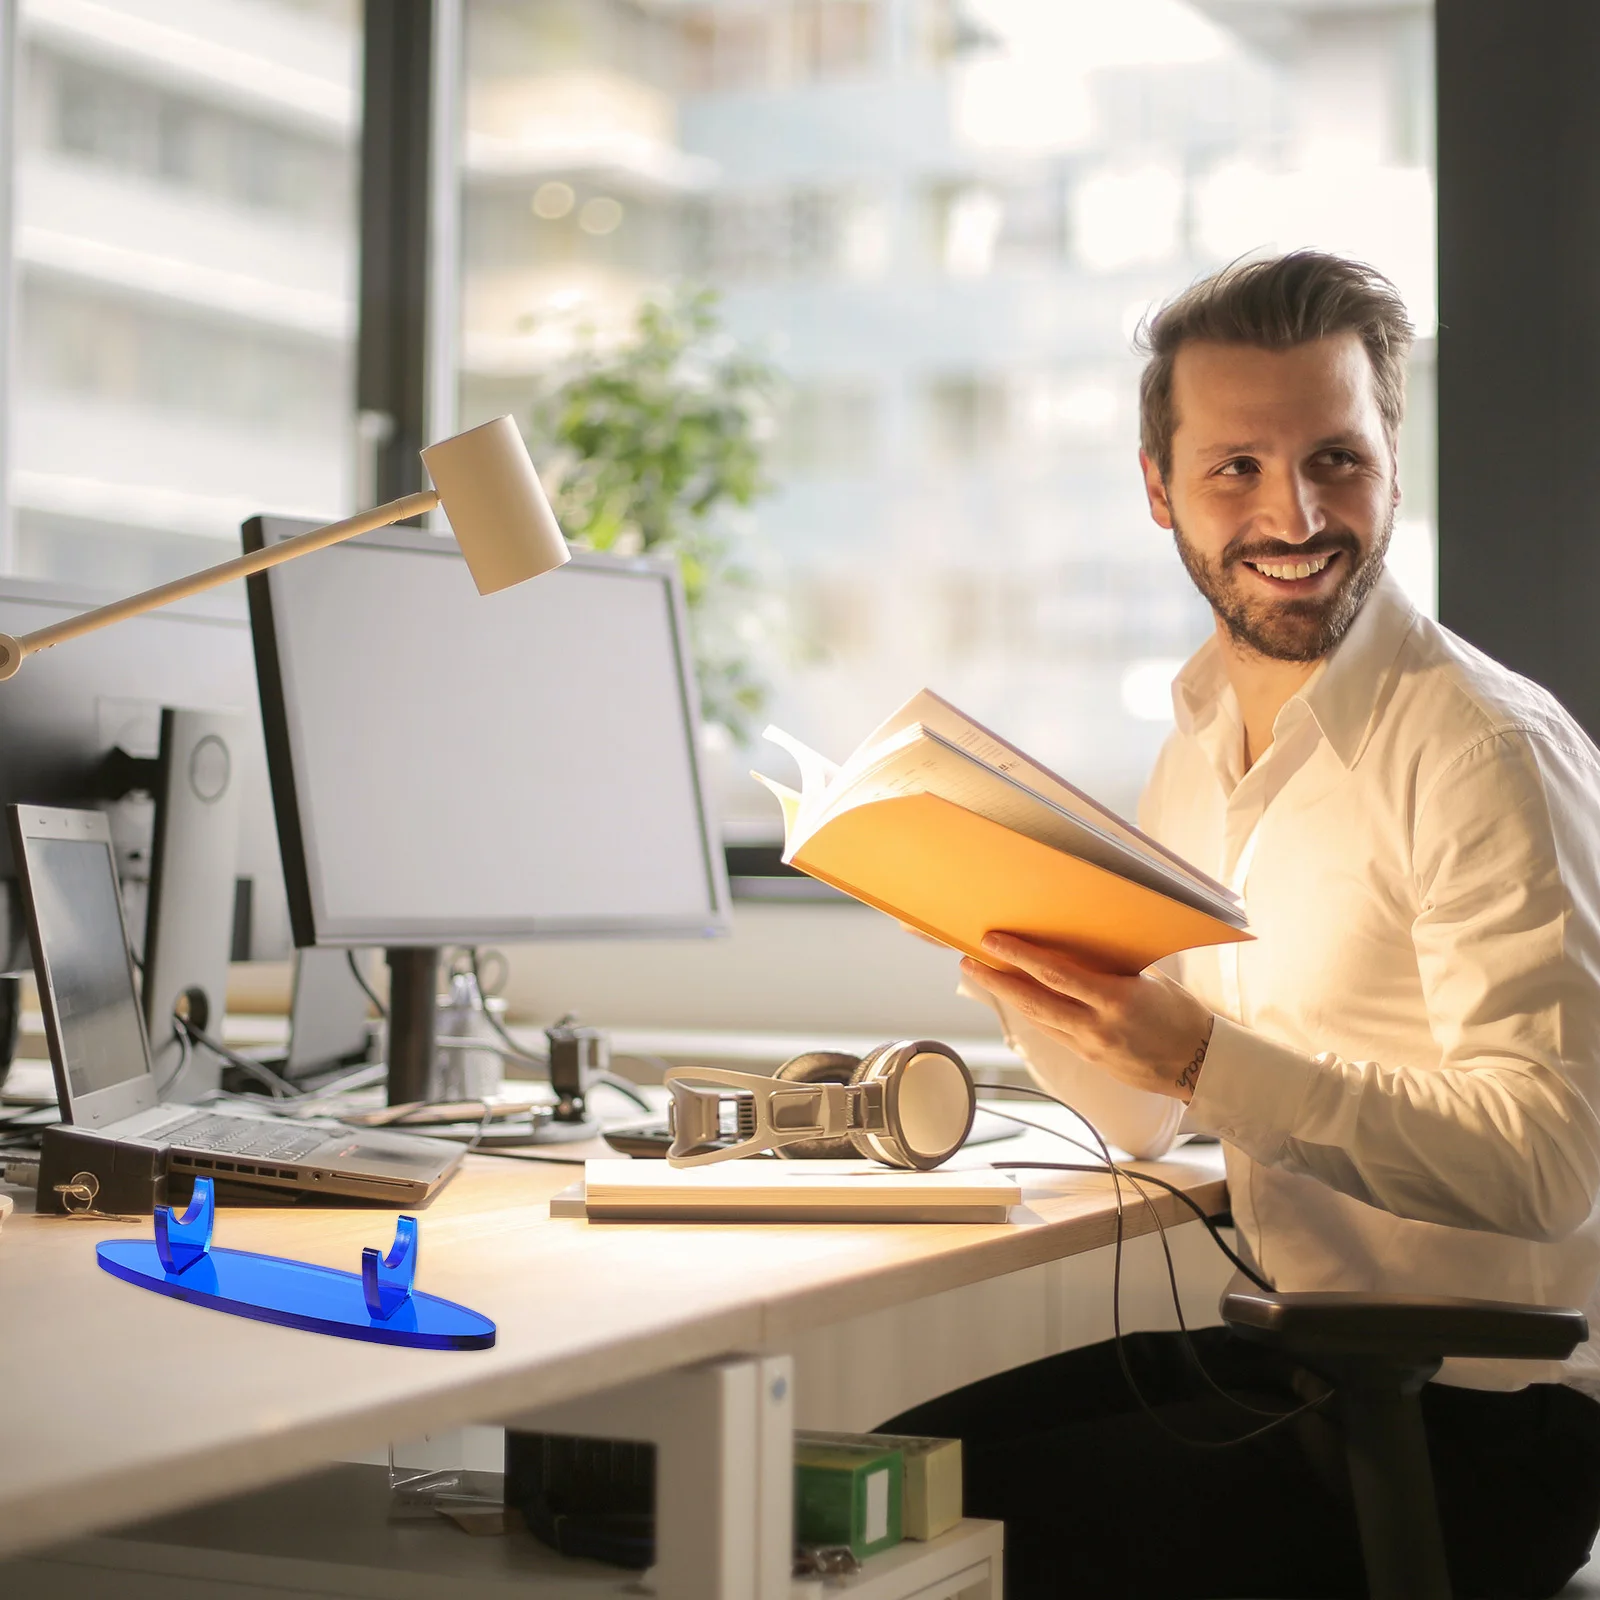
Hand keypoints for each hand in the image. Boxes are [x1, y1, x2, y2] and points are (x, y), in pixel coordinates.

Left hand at [960, 932, 1214, 1102]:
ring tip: (985, 976)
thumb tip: (1080, 942)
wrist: (1201, 1065)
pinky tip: (1018, 998)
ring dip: (1008, 997)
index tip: (993, 941)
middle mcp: (1098, 1026)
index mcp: (1116, 999)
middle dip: (997, 981)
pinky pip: (1053, 1032)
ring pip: (1038, 1020)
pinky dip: (1033, 1013)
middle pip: (1034, 1001)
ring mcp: (1091, 1047)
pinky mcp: (1089, 1060)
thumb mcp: (1151, 980)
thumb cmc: (1181, 1014)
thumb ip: (1113, 965)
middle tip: (969, 962)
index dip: (1019, 957)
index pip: (1056, 974)